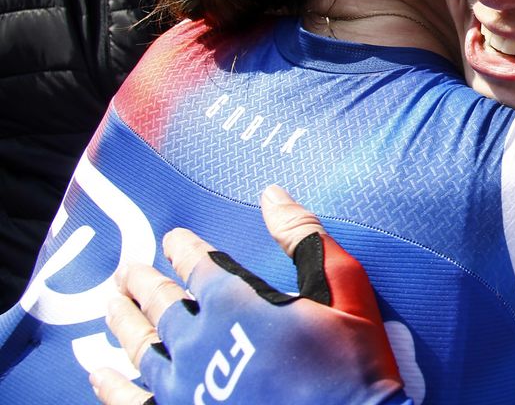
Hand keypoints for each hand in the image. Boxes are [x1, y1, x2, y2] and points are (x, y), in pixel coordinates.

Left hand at [91, 186, 409, 404]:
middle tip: (127, 272)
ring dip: (123, 323)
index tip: (172, 239)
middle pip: (160, 304)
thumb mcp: (341, 286)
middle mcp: (199, 340)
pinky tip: (100, 376)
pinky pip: (132, 401)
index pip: (198, 264)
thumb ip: (303, 237)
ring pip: (141, 348)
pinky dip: (112, 388)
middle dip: (144, 284)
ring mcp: (185, 386)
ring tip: (111, 307)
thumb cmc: (351, 362)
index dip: (183, 248)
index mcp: (235, 302)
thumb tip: (273, 194)